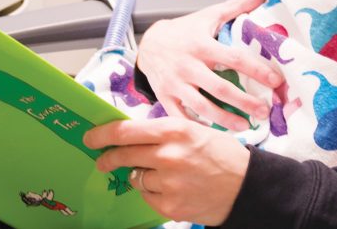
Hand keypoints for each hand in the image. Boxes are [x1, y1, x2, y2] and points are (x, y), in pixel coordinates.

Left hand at [85, 117, 249, 225]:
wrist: (246, 185)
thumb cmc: (219, 153)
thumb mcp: (192, 130)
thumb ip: (161, 132)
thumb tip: (128, 134)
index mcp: (174, 130)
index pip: (126, 131)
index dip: (103, 135)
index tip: (90, 137)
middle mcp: (168, 155)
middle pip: (123, 155)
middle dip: (108, 158)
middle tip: (102, 160)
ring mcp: (169, 183)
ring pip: (135, 178)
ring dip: (140, 176)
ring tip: (162, 174)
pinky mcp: (170, 206)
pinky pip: (147, 196)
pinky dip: (153, 193)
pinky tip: (171, 188)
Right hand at [137, 0, 282, 130]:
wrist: (149, 43)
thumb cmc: (185, 30)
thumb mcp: (209, 15)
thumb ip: (238, 6)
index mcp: (201, 45)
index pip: (234, 58)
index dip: (256, 70)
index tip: (276, 81)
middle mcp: (188, 66)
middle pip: (220, 89)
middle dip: (245, 102)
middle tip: (265, 111)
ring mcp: (175, 84)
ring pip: (202, 107)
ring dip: (226, 120)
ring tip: (245, 126)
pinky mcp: (165, 97)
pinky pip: (182, 117)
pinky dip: (198, 127)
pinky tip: (215, 134)